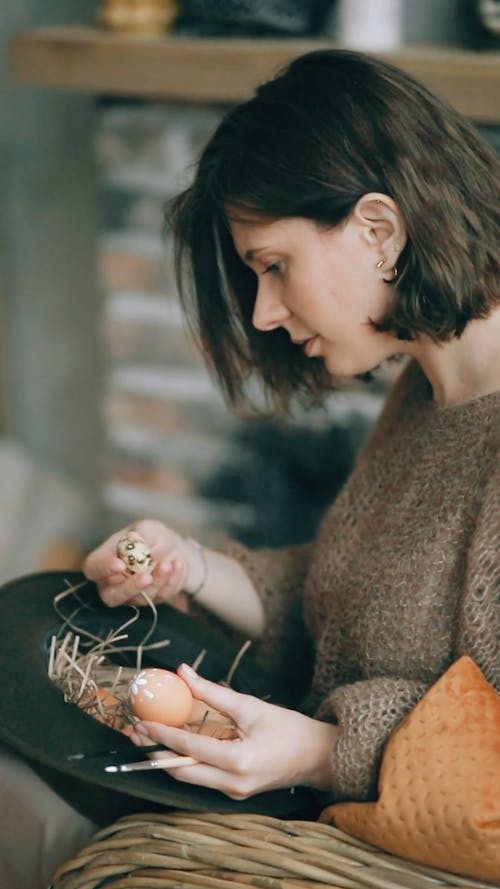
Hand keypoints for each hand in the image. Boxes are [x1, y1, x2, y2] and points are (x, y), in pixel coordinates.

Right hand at [82, 519, 204, 608]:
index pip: (93, 568)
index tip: (119, 564)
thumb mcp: (148, 528)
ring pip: (140, 599)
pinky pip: (161, 597)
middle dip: (129, 588)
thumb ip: (141, 535)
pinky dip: (171, 581)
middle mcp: (113, 583)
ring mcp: (132, 596)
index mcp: (104, 560)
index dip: (103, 568)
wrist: (173, 550)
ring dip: (156, 582)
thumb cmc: (152, 537)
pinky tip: (178, 565)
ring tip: (169, 564)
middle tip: (146, 576)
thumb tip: (137, 541)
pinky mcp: (152, 600)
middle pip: (111, 596)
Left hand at [129, 664, 338, 798]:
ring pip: (189, 777)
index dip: (161, 733)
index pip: (188, 747)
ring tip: (148, 737)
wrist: (317, 757)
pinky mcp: (234, 792)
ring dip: (167, 757)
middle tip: (136, 732)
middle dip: (155, 752)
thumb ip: (213, 692)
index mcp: (237, 761)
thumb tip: (184, 672)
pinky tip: (176, 744)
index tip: (141, 721)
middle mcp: (232, 783)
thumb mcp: (250, 706)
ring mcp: (233, 792)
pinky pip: (202, 776)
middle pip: (181, 771)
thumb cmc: (288, 728)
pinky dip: (186, 760)